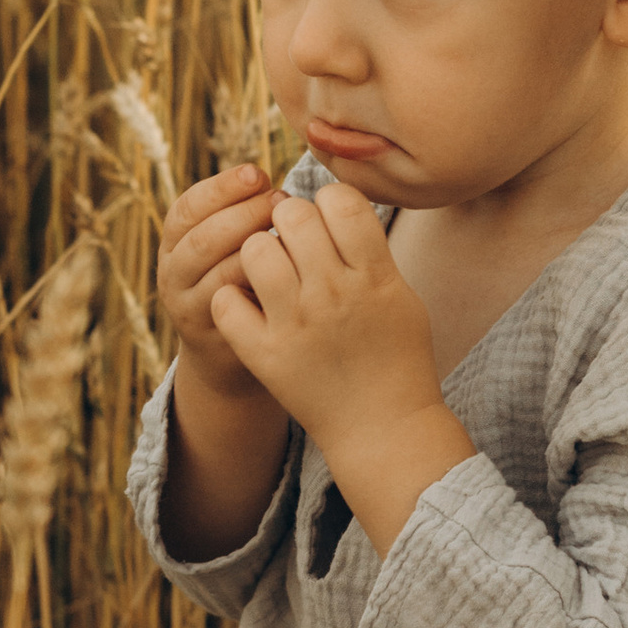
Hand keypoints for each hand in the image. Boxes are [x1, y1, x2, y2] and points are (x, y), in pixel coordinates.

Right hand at [159, 162, 279, 395]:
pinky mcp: (209, 333)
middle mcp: (172, 271)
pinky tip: (288, 270)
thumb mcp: (229, 242)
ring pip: (217, 272)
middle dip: (243, 213)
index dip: (222, 187)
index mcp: (174, 239)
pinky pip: (236, 306)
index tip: (258, 173)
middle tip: (281, 201)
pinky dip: (260, 284)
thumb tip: (264, 175)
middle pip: (201, 237)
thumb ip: (239, 213)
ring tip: (288, 234)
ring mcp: (186, 305)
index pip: (189, 206)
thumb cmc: (241, 278)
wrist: (228, 347)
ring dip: (255, 248)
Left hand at [210, 181, 472, 548]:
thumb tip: (336, 202)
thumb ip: (370, 250)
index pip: (340, 200)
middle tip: (293, 242)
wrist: (382, 428)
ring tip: (270, 273)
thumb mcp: (401, 295)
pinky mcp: (265, 354)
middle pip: (293, 215)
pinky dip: (232, 299)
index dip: (329, 201)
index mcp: (373, 275)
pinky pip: (226, 301)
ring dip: (259, 252)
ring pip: (255, 250)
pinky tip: (250, 307)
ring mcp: (296, 324)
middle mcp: (333, 293)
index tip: (328, 221)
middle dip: (290, 220)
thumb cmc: (397, 357)